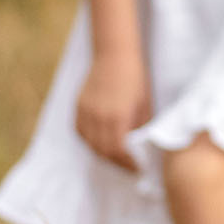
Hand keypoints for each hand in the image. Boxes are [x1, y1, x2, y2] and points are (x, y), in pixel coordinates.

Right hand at [75, 48, 151, 162]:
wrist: (114, 54)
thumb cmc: (136, 78)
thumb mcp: (145, 105)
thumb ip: (140, 128)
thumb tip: (141, 149)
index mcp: (117, 116)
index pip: (118, 151)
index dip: (128, 164)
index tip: (138, 169)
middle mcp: (98, 117)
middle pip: (103, 151)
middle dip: (117, 163)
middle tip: (128, 167)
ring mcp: (85, 112)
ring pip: (90, 144)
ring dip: (103, 154)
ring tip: (117, 157)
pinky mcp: (78, 107)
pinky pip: (81, 132)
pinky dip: (90, 141)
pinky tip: (101, 142)